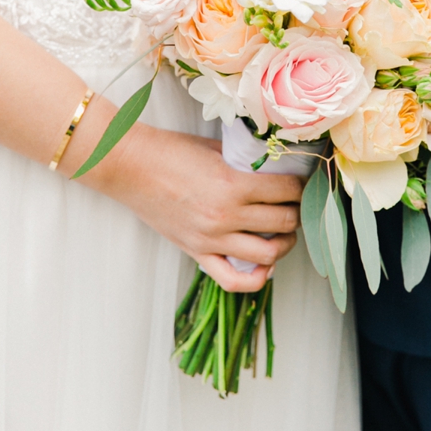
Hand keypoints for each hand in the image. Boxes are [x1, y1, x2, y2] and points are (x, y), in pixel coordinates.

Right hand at [78, 120, 301, 292]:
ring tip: (283, 231)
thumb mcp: (219, 150)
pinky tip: (265, 262)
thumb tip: (280, 170)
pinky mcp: (196, 252)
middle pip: (285, 223)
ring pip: (269, 254)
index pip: (289, 192)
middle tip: (295, 205)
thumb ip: (249, 164)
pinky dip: (257, 277)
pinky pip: (234, 280)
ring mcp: (211, 239)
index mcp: (234, 185)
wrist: (129, 165)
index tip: (301, 183)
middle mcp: (225, 216)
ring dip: (285, 243)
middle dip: (297, 213)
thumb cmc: (172, 151)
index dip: (301, 186)